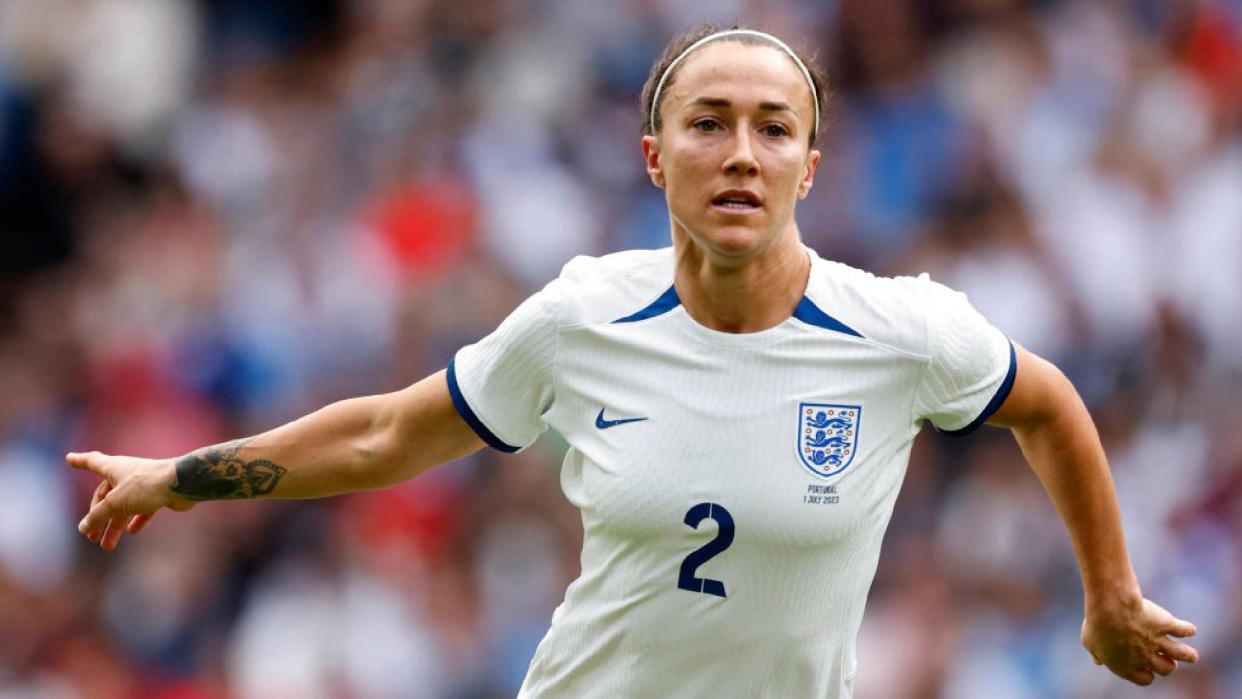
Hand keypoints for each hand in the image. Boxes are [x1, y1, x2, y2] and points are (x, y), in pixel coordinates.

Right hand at [67, 451, 196, 549]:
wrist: (182, 484)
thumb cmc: (146, 486)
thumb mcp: (115, 503)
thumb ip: (98, 516)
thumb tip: (83, 528)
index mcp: (114, 468)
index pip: (92, 462)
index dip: (80, 461)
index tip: (70, 458)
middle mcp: (127, 474)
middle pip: (106, 496)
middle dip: (98, 517)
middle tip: (92, 538)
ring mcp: (143, 484)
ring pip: (123, 506)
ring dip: (115, 526)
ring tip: (107, 546)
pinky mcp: (158, 494)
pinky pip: (143, 509)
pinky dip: (136, 520)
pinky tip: (133, 532)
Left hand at [1081, 597, 1198, 684]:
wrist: (1111, 609)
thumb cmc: (1096, 625)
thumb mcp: (1090, 642)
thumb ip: (1098, 654)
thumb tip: (1098, 661)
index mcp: (1127, 667)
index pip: (1145, 679)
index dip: (1146, 674)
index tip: (1146, 668)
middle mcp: (1146, 658)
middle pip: (1167, 669)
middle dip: (1168, 665)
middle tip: (1165, 656)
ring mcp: (1158, 642)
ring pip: (1183, 655)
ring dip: (1188, 655)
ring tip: (1190, 655)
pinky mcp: (1166, 625)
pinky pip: (1184, 630)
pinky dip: (1188, 630)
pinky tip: (1188, 629)